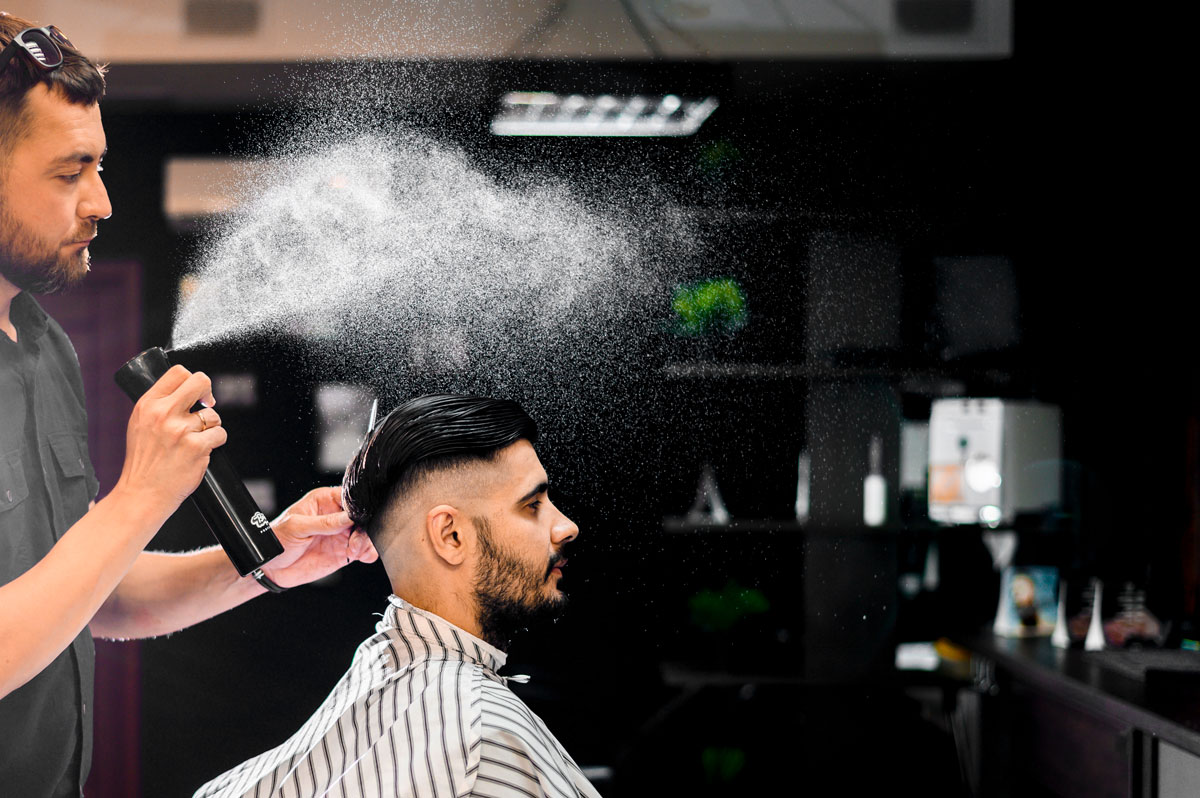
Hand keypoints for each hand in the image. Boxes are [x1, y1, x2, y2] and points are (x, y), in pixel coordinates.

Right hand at [115, 365, 225, 514]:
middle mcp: (163, 414)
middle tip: (207, 405)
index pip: (178, 372)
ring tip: (195, 440)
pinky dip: (215, 442)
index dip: (192, 380)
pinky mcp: (196, 447)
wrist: (142, 493)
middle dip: (208, 392)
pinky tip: (201, 451)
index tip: (196, 394)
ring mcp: (180, 430)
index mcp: (148, 405)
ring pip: (213, 415)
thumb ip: (161, 406)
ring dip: (211, 426)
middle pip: (200, 381)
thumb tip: (188, 390)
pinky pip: (220, 434)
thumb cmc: (144, 462)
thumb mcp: (140, 425)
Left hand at [259, 486, 377, 588]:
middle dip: (364, 529)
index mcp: (324, 501)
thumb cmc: (277, 540)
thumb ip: (324, 523)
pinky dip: (367, 553)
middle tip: (355, 541)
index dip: (358, 507)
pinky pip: (363, 550)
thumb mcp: (297, 527)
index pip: (350, 498)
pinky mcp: (343, 552)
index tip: (358, 519)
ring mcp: (340, 535)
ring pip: (366, 534)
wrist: (270, 568)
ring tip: (354, 551)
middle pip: (362, 517)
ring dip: (366, 542)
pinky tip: (360, 556)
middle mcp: (336, 516)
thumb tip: (348, 518)